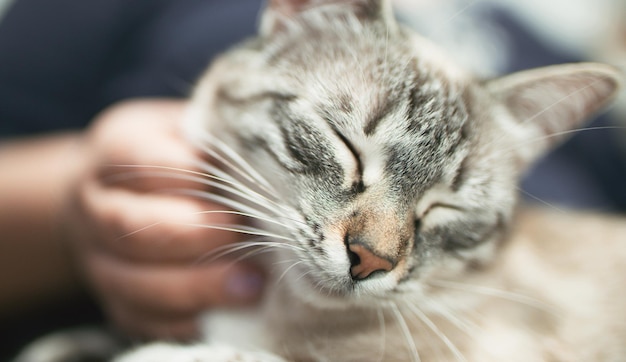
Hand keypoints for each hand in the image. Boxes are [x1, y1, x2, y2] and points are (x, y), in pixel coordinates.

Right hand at [63, 99, 263, 338]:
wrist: (111, 195)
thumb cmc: (172, 156)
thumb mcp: (188, 130)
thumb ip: (215, 139)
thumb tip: (266, 164)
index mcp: (114, 150)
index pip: (143, 162)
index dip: (192, 177)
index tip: (242, 185)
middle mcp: (94, 206)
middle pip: (130, 227)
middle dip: (196, 235)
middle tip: (247, 238)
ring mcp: (96, 258)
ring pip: (133, 282)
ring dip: (196, 287)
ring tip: (252, 286)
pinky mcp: (113, 300)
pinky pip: (142, 319)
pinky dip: (187, 320)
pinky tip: (228, 315)